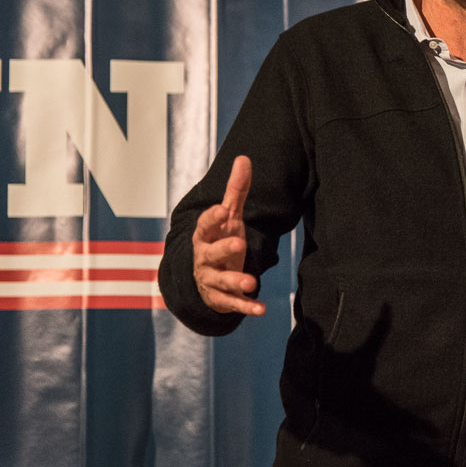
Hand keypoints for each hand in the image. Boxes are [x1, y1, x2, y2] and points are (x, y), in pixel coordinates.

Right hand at [191, 155, 265, 315]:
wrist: (204, 277)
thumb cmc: (220, 239)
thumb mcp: (229, 216)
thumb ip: (235, 191)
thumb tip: (243, 158)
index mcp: (206, 236)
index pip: (206, 225)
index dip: (213, 218)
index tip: (223, 210)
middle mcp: (205, 258)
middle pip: (211, 253)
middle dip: (223, 249)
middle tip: (238, 244)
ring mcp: (212, 279)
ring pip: (220, 282)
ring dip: (235, 282)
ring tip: (252, 283)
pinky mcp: (221, 299)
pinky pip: (232, 305)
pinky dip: (246, 307)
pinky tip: (261, 309)